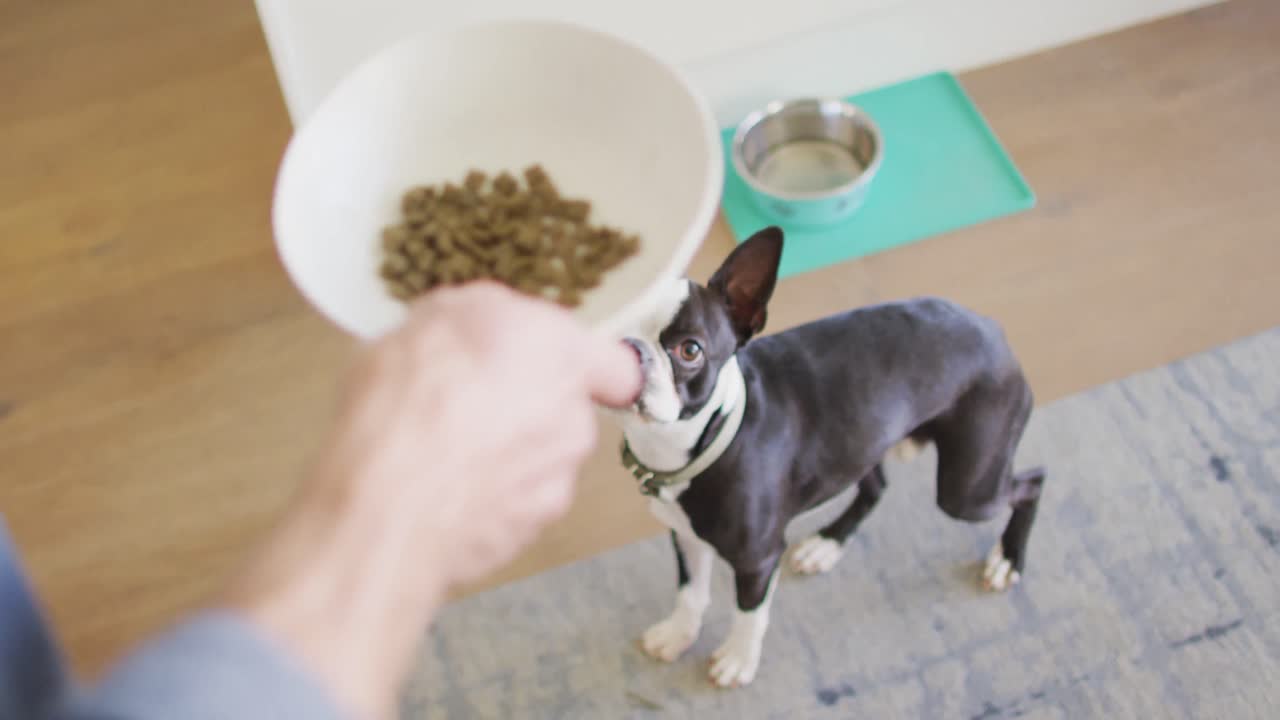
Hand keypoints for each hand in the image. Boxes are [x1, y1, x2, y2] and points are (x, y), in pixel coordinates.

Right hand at [225, 282, 638, 717]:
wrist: (388, 508)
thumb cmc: (402, 407)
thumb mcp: (424, 323)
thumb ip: (474, 318)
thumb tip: (477, 329)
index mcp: (558, 350)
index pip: (614, 363)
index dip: (586, 366)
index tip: (555, 367)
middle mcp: (573, 414)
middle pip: (564, 406)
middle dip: (524, 405)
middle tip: (466, 402)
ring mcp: (558, 477)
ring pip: (542, 456)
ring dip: (506, 452)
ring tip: (444, 452)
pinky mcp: (534, 527)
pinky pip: (519, 501)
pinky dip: (491, 496)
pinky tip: (445, 489)